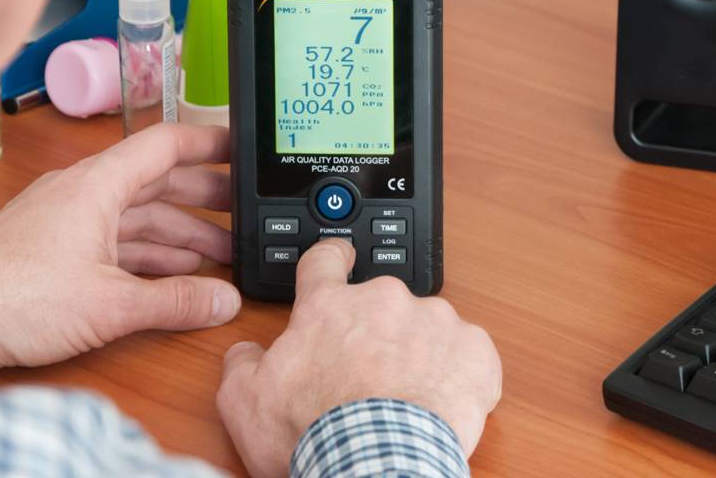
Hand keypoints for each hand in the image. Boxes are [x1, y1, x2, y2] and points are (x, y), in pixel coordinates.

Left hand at [0, 122, 239, 367]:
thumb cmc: (12, 295)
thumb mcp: (109, 302)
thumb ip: (174, 301)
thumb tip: (223, 301)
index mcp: (99, 183)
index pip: (166, 144)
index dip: (209, 143)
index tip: (242, 149)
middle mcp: (85, 191)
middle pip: (158, 181)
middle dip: (204, 198)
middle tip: (243, 210)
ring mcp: (69, 217)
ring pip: (138, 214)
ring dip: (179, 234)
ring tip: (219, 254)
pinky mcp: (55, 244)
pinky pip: (115, 238)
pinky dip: (148, 253)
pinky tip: (173, 274)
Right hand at [216, 239, 501, 477]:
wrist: (375, 468)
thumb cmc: (314, 435)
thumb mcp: (246, 403)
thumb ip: (242, 364)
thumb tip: (246, 352)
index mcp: (329, 306)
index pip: (324, 260)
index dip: (331, 258)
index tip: (339, 259)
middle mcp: (383, 299)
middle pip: (378, 304)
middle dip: (374, 334)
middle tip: (366, 379)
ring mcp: (433, 320)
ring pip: (424, 327)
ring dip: (416, 354)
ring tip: (404, 400)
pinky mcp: (473, 349)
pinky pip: (468, 353)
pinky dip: (458, 374)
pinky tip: (442, 403)